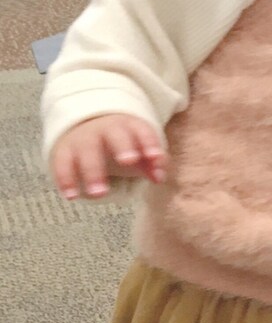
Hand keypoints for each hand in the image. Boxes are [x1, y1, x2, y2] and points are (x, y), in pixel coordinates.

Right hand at [50, 114, 167, 200]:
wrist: (84, 126)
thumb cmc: (120, 144)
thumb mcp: (139, 150)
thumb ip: (152, 163)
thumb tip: (159, 177)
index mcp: (128, 126)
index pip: (142, 130)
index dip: (149, 142)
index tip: (155, 156)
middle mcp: (105, 129)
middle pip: (114, 136)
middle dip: (122, 147)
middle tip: (128, 162)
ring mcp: (83, 139)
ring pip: (87, 152)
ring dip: (93, 172)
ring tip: (99, 194)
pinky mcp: (64, 151)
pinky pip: (62, 164)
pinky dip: (65, 180)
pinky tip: (71, 196)